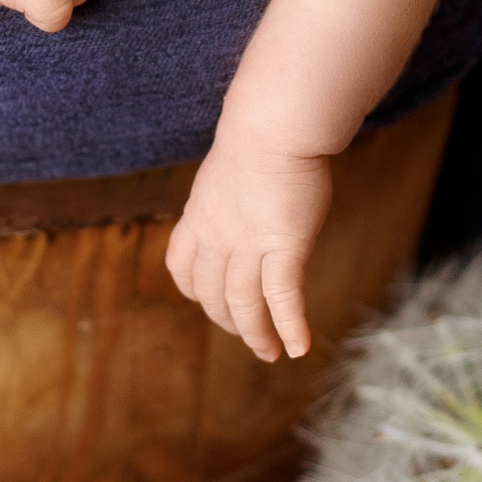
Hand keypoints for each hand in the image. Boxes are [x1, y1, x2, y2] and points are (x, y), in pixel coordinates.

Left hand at [164, 133, 332, 361]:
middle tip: (249, 338)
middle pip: (213, 294)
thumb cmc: (261, 136)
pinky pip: (283, 298)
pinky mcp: (284, 248)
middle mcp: (216, 238)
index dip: (195, 290)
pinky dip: (290, 326)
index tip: (209, 301)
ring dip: (256, 335)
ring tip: (269, 354)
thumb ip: (232, 193)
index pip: (183, 268)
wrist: (272, 127)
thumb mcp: (230, 169)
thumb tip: (250, 192)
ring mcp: (248, 246)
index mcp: (198, 217)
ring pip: (244, 304)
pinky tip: (299, 347)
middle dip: (229, 322)